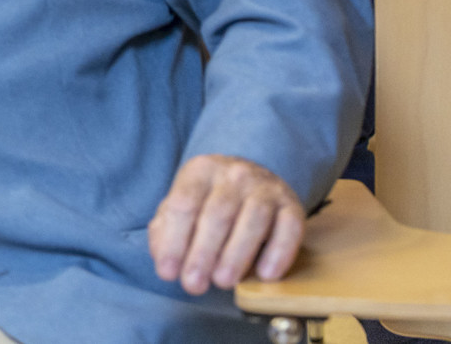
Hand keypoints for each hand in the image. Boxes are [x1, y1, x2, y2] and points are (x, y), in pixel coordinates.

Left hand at [149, 154, 304, 294]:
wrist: (252, 178)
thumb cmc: (209, 200)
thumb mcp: (183, 204)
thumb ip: (166, 229)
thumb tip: (163, 258)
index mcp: (200, 170)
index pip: (183, 205)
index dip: (173, 241)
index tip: (167, 273)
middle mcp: (234, 174)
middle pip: (217, 214)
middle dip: (202, 254)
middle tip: (193, 285)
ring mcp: (266, 187)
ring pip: (253, 220)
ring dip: (236, 255)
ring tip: (222, 282)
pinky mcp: (292, 205)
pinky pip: (289, 228)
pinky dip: (279, 252)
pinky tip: (265, 274)